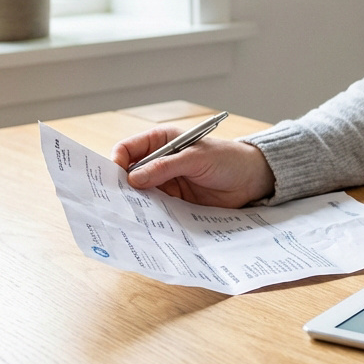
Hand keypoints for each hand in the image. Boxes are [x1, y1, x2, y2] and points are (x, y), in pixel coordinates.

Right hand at [112, 126, 276, 207]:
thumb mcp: (196, 158)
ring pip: (140, 193)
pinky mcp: (174, 201)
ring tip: (126, 215)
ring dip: (134, 203)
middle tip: (113, 201)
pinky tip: (145, 222)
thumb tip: (135, 178)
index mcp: (161, 140)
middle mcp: (159, 161)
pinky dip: (149, 214)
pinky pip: (155, 208)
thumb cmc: (227, 158)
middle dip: (121, 186)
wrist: (251, 179)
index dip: (117, 161)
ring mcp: (166, 182)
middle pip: (129, 173)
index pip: (128, 148)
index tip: (113, 178)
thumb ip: (166, 167)